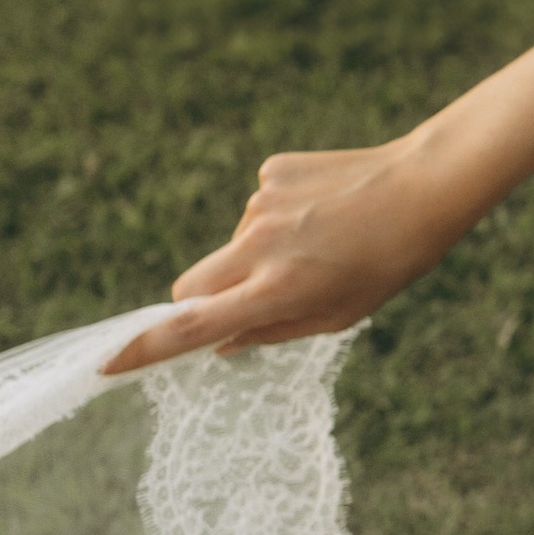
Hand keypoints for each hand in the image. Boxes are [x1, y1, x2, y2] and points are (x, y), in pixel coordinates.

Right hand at [101, 138, 471, 374]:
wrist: (425, 186)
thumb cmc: (390, 263)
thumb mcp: (340, 315)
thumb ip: (273, 331)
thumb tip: (218, 342)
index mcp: (277, 290)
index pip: (192, 325)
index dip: (146, 348)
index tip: (108, 363)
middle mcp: (259, 245)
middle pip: (188, 286)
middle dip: (202, 303)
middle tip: (244, 305)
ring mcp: (261, 204)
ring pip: (230, 247)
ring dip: (254, 257)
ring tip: (317, 248)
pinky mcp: (271, 171)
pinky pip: (258, 208)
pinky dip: (278, 219)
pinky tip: (323, 213)